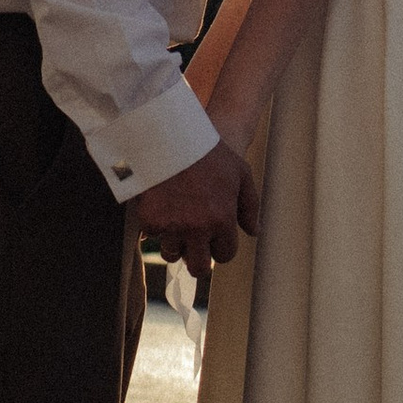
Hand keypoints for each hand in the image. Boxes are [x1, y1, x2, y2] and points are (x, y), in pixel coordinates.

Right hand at [133, 138, 259, 303]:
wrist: (173, 134)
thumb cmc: (211, 153)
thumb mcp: (241, 174)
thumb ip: (250, 206)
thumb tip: (254, 232)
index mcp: (222, 220)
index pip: (225, 255)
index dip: (221, 247)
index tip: (215, 237)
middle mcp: (197, 228)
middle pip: (198, 268)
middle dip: (198, 259)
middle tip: (194, 247)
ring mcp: (171, 225)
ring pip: (172, 254)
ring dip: (175, 243)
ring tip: (176, 222)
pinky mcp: (149, 219)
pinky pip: (152, 236)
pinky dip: (155, 226)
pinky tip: (161, 207)